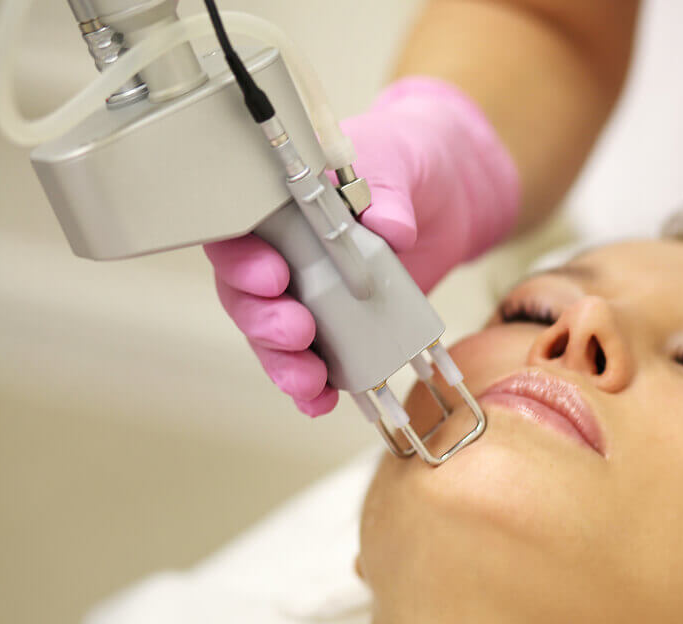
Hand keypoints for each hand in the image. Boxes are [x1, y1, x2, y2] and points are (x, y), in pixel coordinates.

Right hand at [205, 77, 519, 414]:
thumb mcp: (397, 163)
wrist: (445, 194)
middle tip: (297, 329)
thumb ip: (387, 192)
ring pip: (273, 335)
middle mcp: (281, 253)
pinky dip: (313, 387)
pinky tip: (320, 402)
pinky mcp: (339, 324)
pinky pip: (315, 360)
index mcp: (278, 204)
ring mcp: (308, 293)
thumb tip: (389, 225)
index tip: (273, 275)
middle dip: (264, 319)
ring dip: (284, 362)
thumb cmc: (404, 163)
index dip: (243, 260)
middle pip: (246, 295)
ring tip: (307, 379)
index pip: (237, 233)